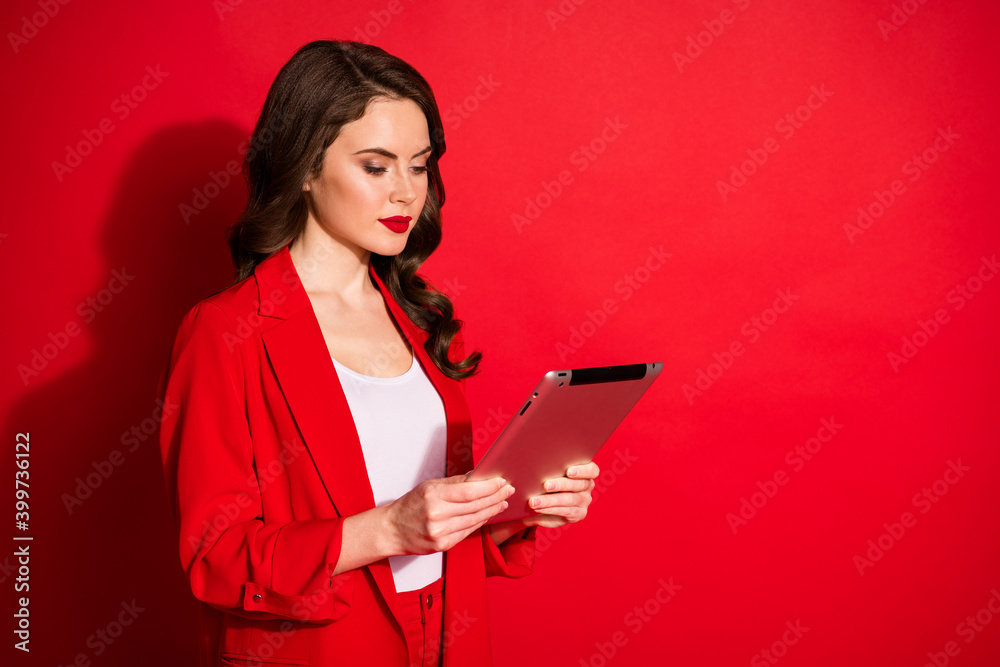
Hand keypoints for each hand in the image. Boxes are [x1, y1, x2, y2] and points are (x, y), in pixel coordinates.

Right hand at [384, 475, 514, 554]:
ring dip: (492, 510)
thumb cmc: (410, 505)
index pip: (470, 491)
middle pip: (475, 506)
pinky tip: (488, 515)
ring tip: (502, 502)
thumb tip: (478, 476)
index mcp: (433, 496)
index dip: (489, 487)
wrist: (391, 530)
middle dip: (496, 497)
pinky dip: (480, 522)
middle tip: (508, 490)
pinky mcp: (442, 545)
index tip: (501, 482)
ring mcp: (440, 532)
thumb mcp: (429, 487)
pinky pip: (467, 532)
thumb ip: (455, 483)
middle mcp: (437, 515)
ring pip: (474, 520)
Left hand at [523, 461, 599, 528]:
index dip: (582, 470)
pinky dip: (549, 509)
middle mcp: (588, 486)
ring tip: (534, 501)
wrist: (548, 503)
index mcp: (586, 472)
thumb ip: (550, 468)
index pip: (592, 470)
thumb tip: (534, 461)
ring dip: (550, 500)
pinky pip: (565, 512)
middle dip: (561, 485)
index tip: (569, 471)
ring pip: (570, 500)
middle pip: (579, 485)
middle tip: (545, 485)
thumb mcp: (551, 473)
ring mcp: (584, 501)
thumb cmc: (549, 481)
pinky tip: (538, 508)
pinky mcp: (578, 514)